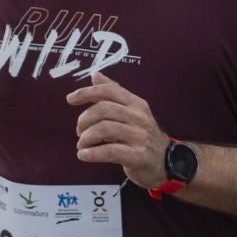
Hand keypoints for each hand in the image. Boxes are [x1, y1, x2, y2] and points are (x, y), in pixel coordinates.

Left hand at [68, 71, 168, 186]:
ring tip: (83, 145)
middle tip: (80, 131)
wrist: (165, 161)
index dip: (87, 92)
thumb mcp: (132, 112)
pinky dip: (91, 153)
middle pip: (103, 110)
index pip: (109, 91)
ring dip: (86, 138)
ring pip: (104, 129)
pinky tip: (84, 155)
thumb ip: (114, 93)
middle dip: (84, 120)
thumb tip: (95, 75)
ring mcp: (140, 137)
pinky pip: (109, 151)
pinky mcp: (138, 156)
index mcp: (137, 104)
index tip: (70, 99)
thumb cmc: (141, 136)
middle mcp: (140, 117)